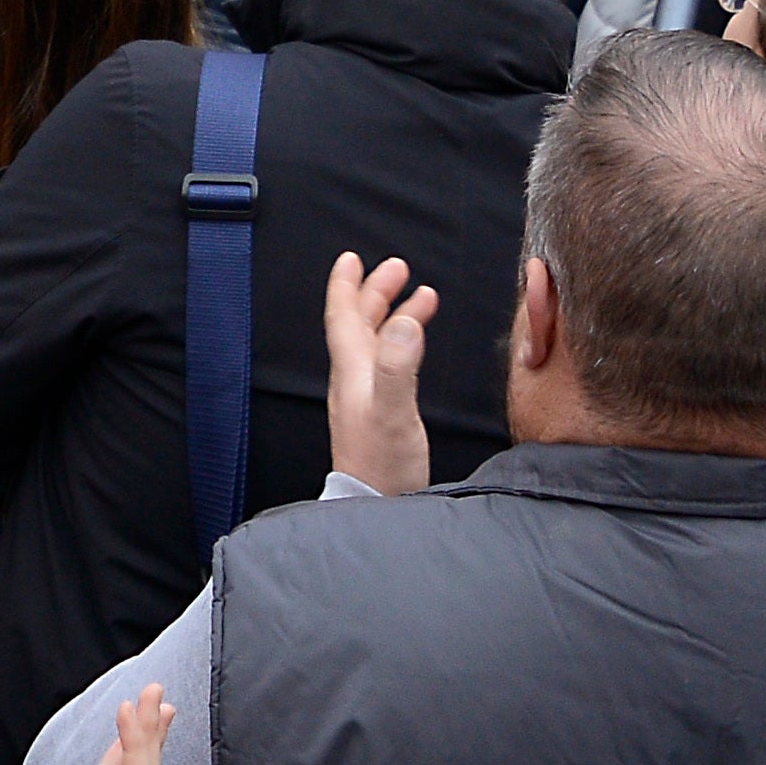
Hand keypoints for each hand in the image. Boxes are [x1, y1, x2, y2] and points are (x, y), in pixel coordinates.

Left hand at [325, 252, 441, 498]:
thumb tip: (404, 322)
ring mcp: (366, 396)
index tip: (352, 258)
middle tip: (397, 268)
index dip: (347, 286)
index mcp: (353, 372)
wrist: (375, 506)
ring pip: (376, 342)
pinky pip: (389, 362)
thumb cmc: (382, 466)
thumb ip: (397, 367)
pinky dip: (403, 342)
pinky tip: (416, 345)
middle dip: (376, 292)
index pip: (343, 318)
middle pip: (360, 324)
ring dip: (394, 315)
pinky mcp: (381, 412)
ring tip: (422, 296)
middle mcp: (355, 380)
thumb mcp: (392, 412)